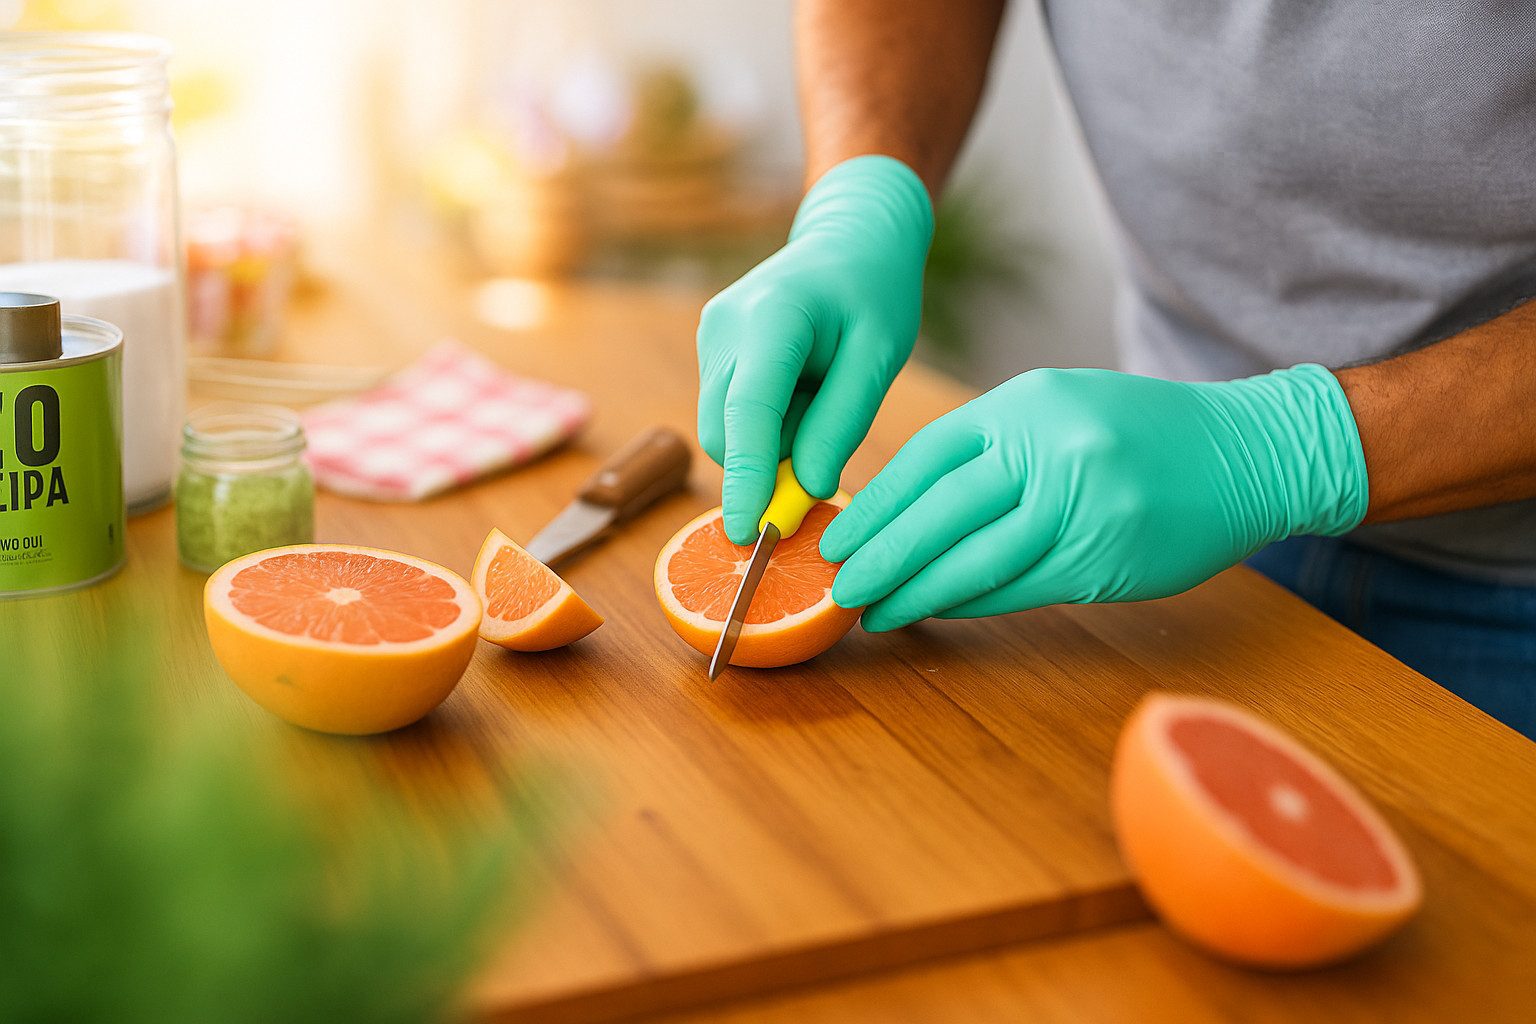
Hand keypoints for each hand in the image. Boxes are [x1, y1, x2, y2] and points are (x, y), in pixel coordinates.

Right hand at [696, 155, 932, 543]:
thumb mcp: (877, 356)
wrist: (850, 237)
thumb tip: (804, 489)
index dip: (748, 479)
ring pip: (726, 430)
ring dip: (772, 442)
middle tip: (829, 446)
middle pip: (728, 433)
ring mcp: (711, 338)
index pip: (749, 413)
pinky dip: (767, 425)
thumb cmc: (874, 293)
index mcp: (772, 317)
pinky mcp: (711, 351)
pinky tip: (802, 391)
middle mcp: (725, 327)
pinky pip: (731, 415)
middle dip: (770, 464)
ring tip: (820, 399)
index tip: (748, 534)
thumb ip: (841, 423)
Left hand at [820, 364, 1368, 630]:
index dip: (876, 503)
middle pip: (940, 513)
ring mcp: (1080, 506)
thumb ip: (990, 449)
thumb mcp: (1060, 407)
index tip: (837, 535)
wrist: (1248, 452)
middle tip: (836, 585)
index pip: (927, 458)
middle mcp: (1049, 451)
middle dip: (880, 554)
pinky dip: (970, 602)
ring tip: (870, 611)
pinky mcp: (1104, 557)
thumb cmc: (1140, 432)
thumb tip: (906, 505)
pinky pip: (1019, 587)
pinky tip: (935, 611)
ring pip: (975, 559)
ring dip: (914, 591)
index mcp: (1026, 407)